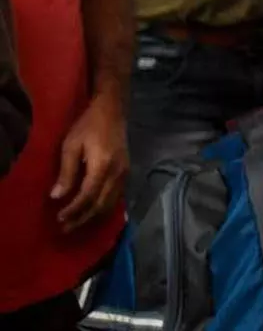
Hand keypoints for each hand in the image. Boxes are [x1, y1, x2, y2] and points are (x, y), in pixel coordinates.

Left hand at [52, 94, 127, 233]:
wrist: (112, 111)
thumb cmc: (88, 126)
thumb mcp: (71, 145)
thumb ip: (66, 171)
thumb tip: (57, 196)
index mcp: (103, 166)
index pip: (88, 196)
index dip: (73, 210)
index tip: (59, 219)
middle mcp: (117, 173)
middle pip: (101, 204)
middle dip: (82, 219)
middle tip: (65, 229)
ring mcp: (125, 173)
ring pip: (111, 203)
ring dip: (93, 217)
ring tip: (77, 224)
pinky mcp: (127, 172)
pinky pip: (117, 197)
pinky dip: (104, 208)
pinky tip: (93, 212)